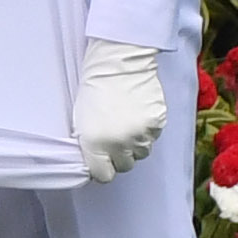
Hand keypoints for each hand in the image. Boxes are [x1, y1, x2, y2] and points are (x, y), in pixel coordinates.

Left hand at [72, 40, 165, 183]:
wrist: (118, 62)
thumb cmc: (94, 87)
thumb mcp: (81, 119)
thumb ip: (89, 144)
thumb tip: (96, 161)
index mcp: (95, 143)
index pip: (104, 175)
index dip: (103, 167)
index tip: (102, 159)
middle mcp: (119, 143)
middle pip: (124, 166)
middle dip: (119, 155)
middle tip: (115, 136)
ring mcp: (140, 134)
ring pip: (141, 153)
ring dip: (134, 143)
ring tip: (127, 122)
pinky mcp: (157, 124)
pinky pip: (153, 137)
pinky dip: (147, 129)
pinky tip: (138, 113)